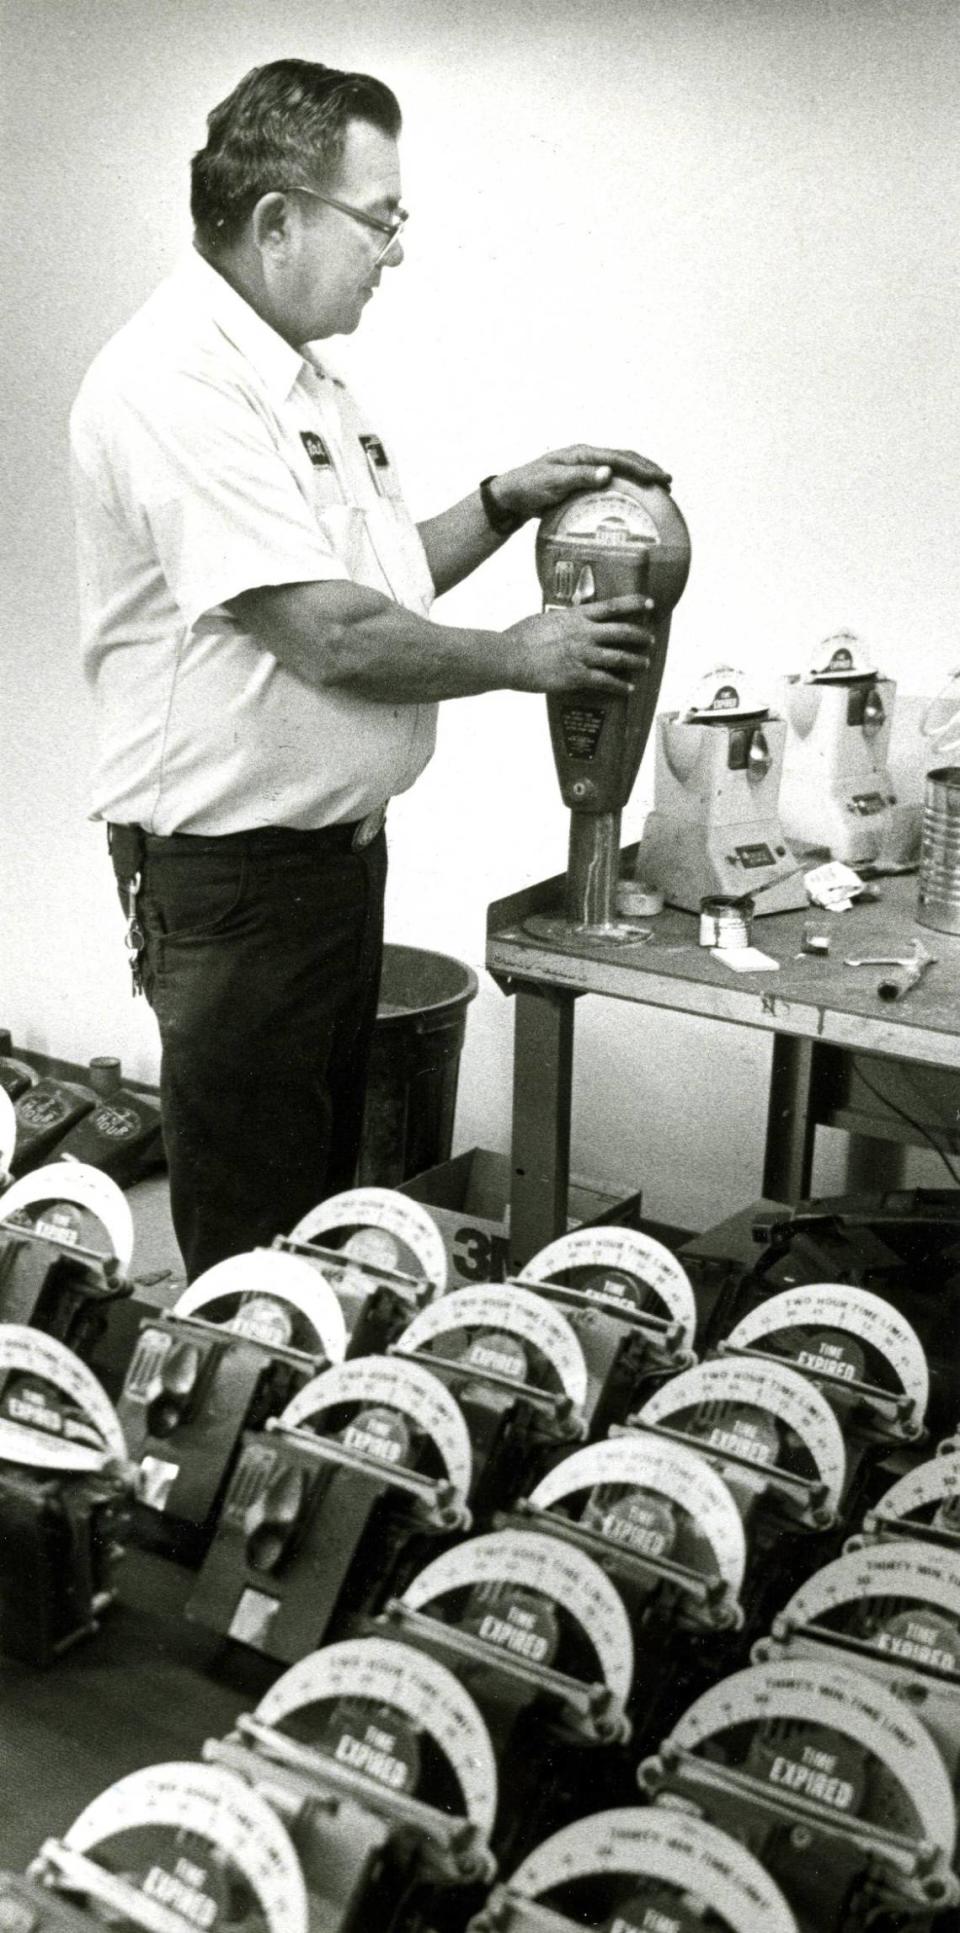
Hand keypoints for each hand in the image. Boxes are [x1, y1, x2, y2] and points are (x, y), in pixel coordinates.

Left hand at [490, 444, 671, 523]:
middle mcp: (586, 458)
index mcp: (582, 454)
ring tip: (658, 488)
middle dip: (647, 468)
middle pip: (624, 458)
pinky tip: (634, 499)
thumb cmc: (529, 486)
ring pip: (619, 469)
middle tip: (668, 482)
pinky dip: (625, 487)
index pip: (619, 458)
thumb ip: (579, 477)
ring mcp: (585, 468)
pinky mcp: (582, 482)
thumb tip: (608, 473)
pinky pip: (609, 481)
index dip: (641, 467)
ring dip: (639, 476)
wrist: (511, 495)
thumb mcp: (553, 482)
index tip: (658, 478)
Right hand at [505, 594, 654, 694]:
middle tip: (650, 640)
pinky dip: (620, 686)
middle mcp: (585, 634)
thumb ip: (563, 620)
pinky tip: (627, 689)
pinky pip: (606, 681)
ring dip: (636, 661)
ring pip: (619, 657)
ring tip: (645, 664)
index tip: (650, 603)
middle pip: (623, 632)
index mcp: (576, 616)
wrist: (510, 657)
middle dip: (641, 636)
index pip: (613, 606)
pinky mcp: (578, 676)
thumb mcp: (546, 620)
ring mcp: (583, 655)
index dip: (635, 603)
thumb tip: (570, 618)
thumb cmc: (521, 637)